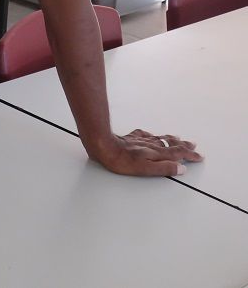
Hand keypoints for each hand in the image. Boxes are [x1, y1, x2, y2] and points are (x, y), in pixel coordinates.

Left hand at [88, 129, 202, 175]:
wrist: (105, 145)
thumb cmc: (123, 161)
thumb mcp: (146, 169)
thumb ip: (164, 168)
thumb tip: (181, 168)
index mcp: (157, 153)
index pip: (178, 154)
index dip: (189, 155)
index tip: (199, 156)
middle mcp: (152, 145)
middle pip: (171, 144)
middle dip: (184, 145)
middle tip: (193, 145)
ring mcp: (142, 140)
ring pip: (160, 138)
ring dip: (172, 138)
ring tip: (179, 137)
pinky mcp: (132, 137)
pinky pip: (146, 134)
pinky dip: (152, 135)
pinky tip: (151, 135)